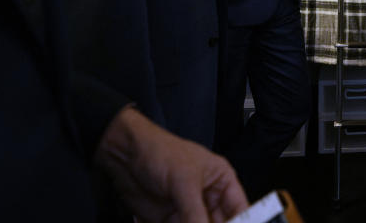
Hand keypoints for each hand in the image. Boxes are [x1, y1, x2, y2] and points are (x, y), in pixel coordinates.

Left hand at [95, 107, 247, 222]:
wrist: (125, 156)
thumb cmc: (160, 150)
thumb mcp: (184, 181)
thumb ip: (195, 212)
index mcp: (220, 180)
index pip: (239, 208)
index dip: (240, 221)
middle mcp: (206, 197)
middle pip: (220, 222)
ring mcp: (187, 210)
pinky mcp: (168, 220)